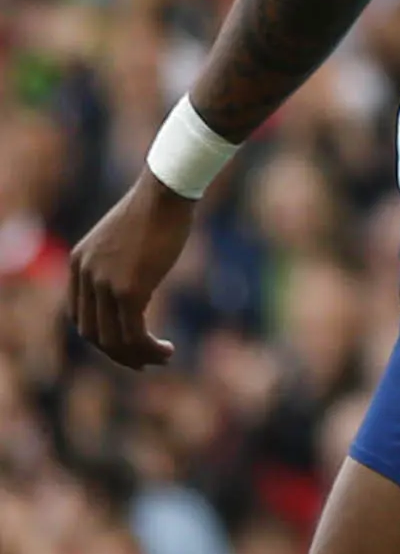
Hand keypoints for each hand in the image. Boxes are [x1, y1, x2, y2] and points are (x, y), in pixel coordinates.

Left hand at [68, 172, 195, 367]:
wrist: (166, 192)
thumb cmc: (156, 208)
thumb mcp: (126, 237)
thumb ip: (120, 261)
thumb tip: (137, 278)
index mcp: (79, 263)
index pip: (80, 315)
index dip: (102, 337)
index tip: (128, 344)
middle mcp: (85, 276)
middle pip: (92, 333)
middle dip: (118, 354)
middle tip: (145, 362)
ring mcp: (105, 284)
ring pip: (112, 338)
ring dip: (136, 356)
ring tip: (162, 358)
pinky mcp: (129, 290)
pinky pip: (133, 332)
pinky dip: (148, 347)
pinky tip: (166, 348)